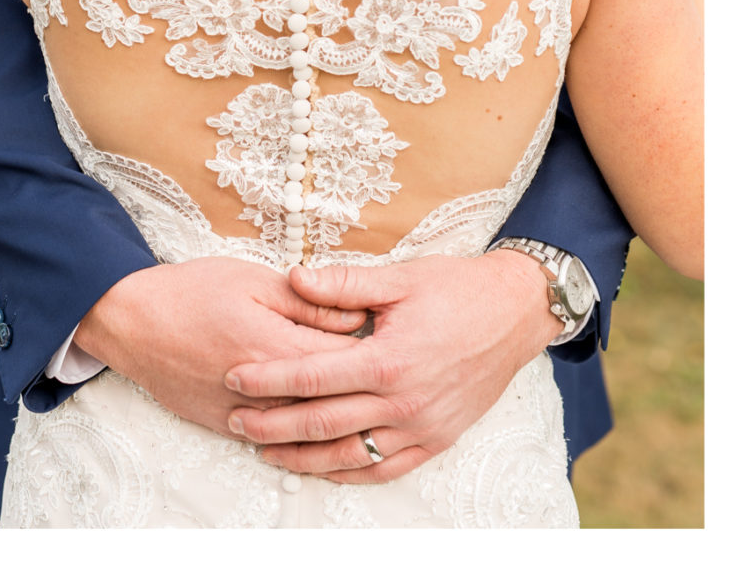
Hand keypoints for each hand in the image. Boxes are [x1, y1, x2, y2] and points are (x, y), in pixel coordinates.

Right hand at [73, 259, 369, 436]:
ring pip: (306, 429)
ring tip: (356, 403)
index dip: (375, 354)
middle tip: (379, 377)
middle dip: (362, 391)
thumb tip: (358, 317)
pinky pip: (275, 441)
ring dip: (335, 419)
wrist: (131, 322)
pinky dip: (299, 436)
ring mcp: (246, 415)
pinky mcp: (226, 427)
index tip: (390, 344)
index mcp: (279, 348)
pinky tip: (315, 426)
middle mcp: (267, 392)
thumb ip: (309, 302)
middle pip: (333, 403)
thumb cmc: (189, 292)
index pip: (348, 362)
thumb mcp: (252, 280)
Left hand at [223, 250, 560, 482]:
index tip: (232, 377)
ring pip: (351, 455)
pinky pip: (388, 467)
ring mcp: (423, 426)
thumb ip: (341, 283)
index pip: (312, 376)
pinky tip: (323, 469)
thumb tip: (292, 277)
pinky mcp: (438, 438)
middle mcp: (404, 401)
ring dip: (305, 458)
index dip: (268, 379)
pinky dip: (351, 473)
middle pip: (323, 423)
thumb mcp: (397, 278)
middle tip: (235, 423)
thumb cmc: (455, 289)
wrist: (516, 313)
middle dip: (273, 426)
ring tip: (266, 452)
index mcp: (389, 360)